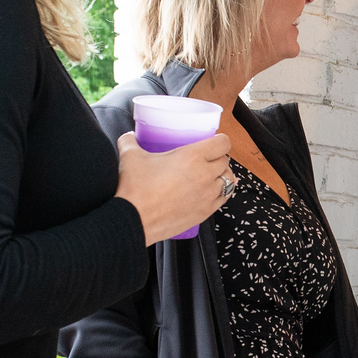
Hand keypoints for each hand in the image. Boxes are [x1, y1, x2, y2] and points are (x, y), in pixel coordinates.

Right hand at [114, 131, 234, 245]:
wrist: (132, 220)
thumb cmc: (134, 189)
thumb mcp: (130, 157)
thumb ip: (129, 141)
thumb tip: (127, 136)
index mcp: (192, 157)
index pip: (222, 143)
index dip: (220, 141)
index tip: (213, 142)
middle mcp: (204, 175)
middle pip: (225, 161)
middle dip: (218, 158)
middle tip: (206, 159)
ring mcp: (207, 195)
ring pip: (229, 180)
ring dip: (222, 175)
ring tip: (211, 175)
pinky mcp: (205, 212)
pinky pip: (224, 198)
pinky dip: (221, 192)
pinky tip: (213, 190)